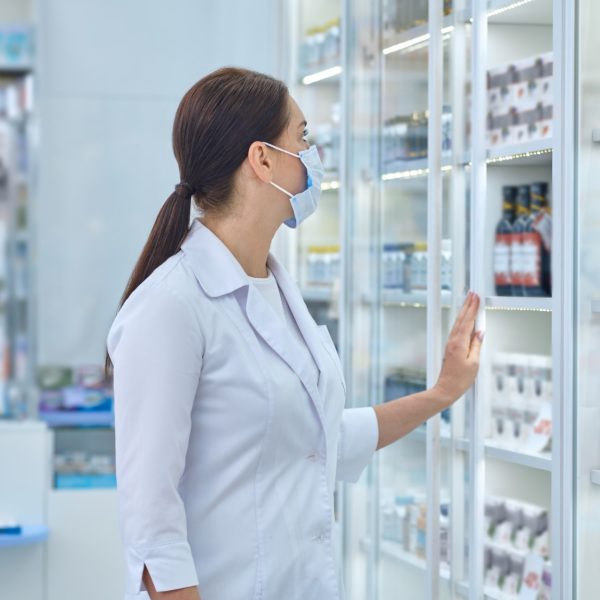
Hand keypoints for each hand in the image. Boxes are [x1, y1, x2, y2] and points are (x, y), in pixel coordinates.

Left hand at [434, 291, 483, 405]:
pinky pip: (457, 330)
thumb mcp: (474, 363)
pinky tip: (465, 319)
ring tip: (468, 301)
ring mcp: (450, 344)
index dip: (472, 308)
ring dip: (464, 311)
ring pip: (458, 323)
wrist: (446, 389)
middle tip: (472, 293)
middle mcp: (453, 341)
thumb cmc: (460, 379)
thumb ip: (477, 346)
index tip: (476, 298)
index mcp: (459, 343)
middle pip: (461, 319)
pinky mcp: (450, 348)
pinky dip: (462, 321)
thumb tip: (480, 332)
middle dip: (467, 305)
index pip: (467, 321)